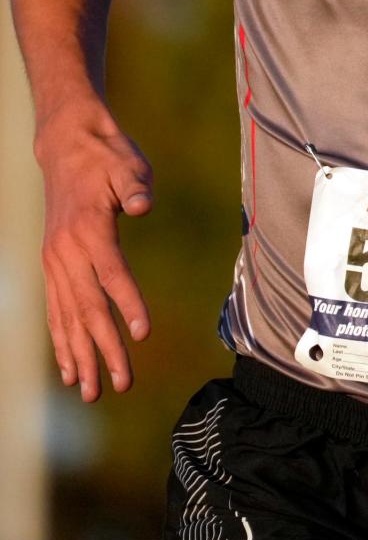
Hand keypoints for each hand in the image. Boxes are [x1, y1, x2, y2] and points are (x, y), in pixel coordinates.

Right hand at [36, 105, 152, 401]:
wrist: (67, 146)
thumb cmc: (107, 156)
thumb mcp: (126, 164)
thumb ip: (134, 186)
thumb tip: (142, 205)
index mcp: (89, 229)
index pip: (111, 274)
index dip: (127, 304)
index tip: (142, 335)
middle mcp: (67, 252)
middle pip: (88, 307)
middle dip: (105, 348)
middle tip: (123, 384)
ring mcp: (55, 261)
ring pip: (68, 317)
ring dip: (80, 357)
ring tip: (91, 393)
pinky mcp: (53, 266)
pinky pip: (56, 311)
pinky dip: (61, 342)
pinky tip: (69, 371)